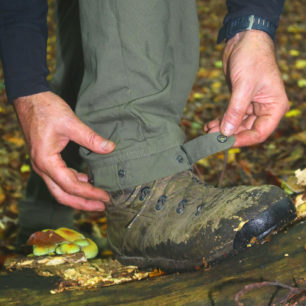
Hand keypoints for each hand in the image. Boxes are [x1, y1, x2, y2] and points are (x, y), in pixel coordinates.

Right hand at [14, 91, 114, 210]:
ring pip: (60, 189)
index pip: (71, 186)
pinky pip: (59, 179)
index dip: (90, 194)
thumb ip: (90, 138)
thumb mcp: (71, 123)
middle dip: (83, 204)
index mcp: (47, 162)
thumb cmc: (46, 109)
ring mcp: (42, 165)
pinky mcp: (46, 159)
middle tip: (102, 207)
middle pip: (63, 195)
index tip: (106, 197)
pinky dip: (73, 184)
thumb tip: (110, 148)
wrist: (29, 99)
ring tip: (96, 198)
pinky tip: (85, 180)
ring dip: (78, 196)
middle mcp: (42, 168)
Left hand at [204, 30, 288, 146]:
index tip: (226, 143)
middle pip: (247, 130)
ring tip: (207, 131)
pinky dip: (221, 121)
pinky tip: (210, 125)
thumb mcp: (244, 86)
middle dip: (229, 134)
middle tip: (211, 138)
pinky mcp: (240, 100)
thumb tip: (226, 132)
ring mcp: (252, 105)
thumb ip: (235, 111)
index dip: (243, 140)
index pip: (260, 132)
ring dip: (222, 129)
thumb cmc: (252, 58)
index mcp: (274, 107)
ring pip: (237, 124)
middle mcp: (265, 108)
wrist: (244, 39)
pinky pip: (231, 116)